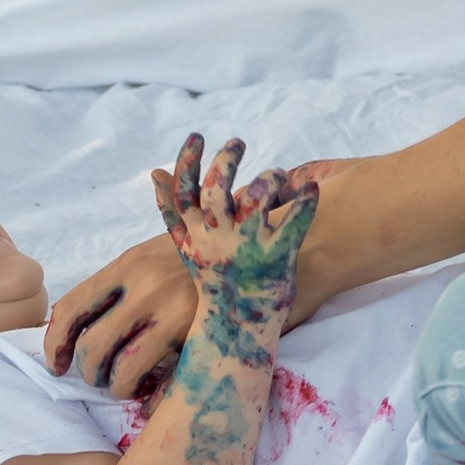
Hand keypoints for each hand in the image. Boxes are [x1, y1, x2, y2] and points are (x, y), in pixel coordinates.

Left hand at [45, 234, 197, 393]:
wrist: (261, 253)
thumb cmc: (202, 257)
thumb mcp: (156, 253)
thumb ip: (121, 282)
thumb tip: (78, 321)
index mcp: (129, 264)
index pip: (72, 308)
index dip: (56, 344)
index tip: (57, 363)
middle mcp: (147, 287)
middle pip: (93, 347)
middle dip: (88, 373)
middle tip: (98, 377)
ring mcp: (176, 313)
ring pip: (124, 371)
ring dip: (118, 388)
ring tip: (127, 385)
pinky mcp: (203, 338)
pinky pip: (164, 383)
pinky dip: (150, 400)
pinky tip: (152, 397)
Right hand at [154, 136, 318, 332]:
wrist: (235, 328)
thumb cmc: (215, 278)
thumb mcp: (187, 246)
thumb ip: (172, 210)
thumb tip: (155, 172)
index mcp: (195, 233)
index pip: (183, 193)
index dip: (187, 161)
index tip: (197, 136)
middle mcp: (217, 238)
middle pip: (214, 193)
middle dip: (225, 162)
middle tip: (237, 143)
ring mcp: (246, 249)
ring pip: (254, 202)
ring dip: (267, 179)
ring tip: (276, 173)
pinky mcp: (276, 259)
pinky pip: (292, 226)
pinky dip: (303, 202)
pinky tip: (309, 186)